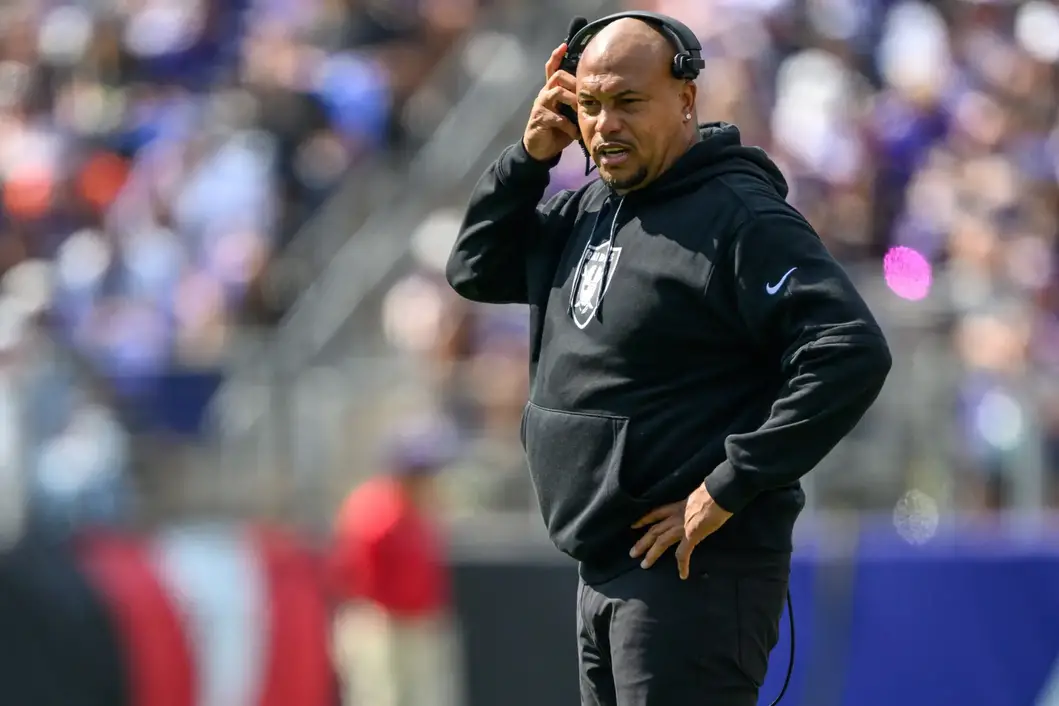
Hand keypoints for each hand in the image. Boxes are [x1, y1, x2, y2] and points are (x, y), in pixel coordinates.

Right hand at [522, 44, 579, 161]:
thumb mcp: (568, 115)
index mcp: (551, 91)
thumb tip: (596, 98)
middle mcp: (545, 95)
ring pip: (557, 92)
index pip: (551, 69)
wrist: (540, 149)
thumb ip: (576, 105)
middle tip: (584, 95)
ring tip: (580, 111)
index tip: (564, 45)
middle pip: (558, 76)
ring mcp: (541, 106)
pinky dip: (569, 126)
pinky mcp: (539, 119)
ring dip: (572, 101)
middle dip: (574, 83)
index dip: (556, 57)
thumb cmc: (556, 130)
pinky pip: (557, 117)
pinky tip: (575, 134)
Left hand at [630, 484, 733, 579]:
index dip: (644, 519)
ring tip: (644, 565)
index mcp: (678, 506)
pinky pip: (683, 553)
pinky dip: (682, 565)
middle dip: (643, 542)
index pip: (656, 513)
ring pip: (661, 542)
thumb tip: (695, 508)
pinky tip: (682, 575)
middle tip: (632, 553)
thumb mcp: (696, 497)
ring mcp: (682, 527)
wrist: (718, 494)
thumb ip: (692, 504)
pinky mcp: (691, 536)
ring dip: (652, 554)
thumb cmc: (712, 492)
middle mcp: (675, 516)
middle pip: (654, 530)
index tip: (634, 525)